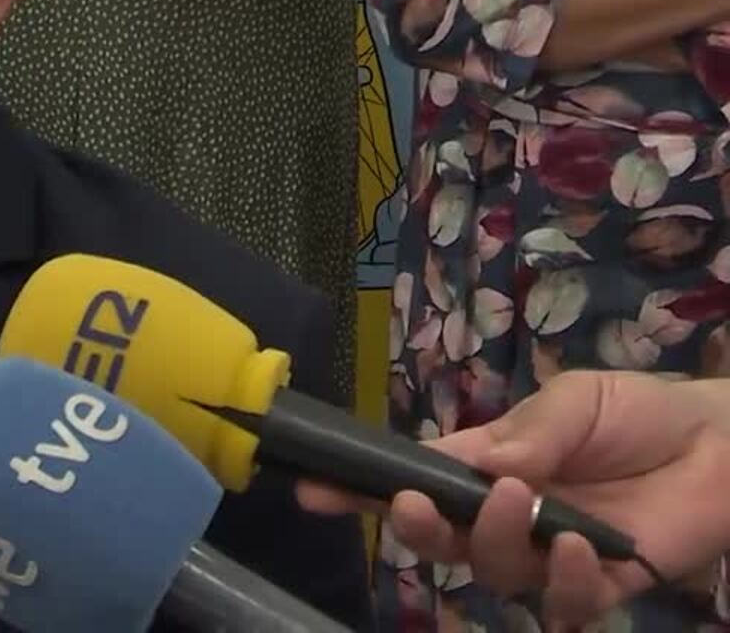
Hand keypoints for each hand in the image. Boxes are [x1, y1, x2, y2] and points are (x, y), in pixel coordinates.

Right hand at [297, 371, 729, 626]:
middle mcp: (506, 519)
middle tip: (417, 506)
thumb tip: (474, 465)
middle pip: (440, 541)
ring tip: (524, 501)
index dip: (364, 489)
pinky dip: (564, 580)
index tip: (315, 488)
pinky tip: (579, 548)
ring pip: (493, 573)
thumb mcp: (573, 400)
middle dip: (416, 529)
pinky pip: (564, 604)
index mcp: (487, 468)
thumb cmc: (640, 413)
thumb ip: (524, 434)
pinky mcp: (600, 589)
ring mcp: (549, 557)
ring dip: (495, 542)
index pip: (415, 481)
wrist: (721, 444)